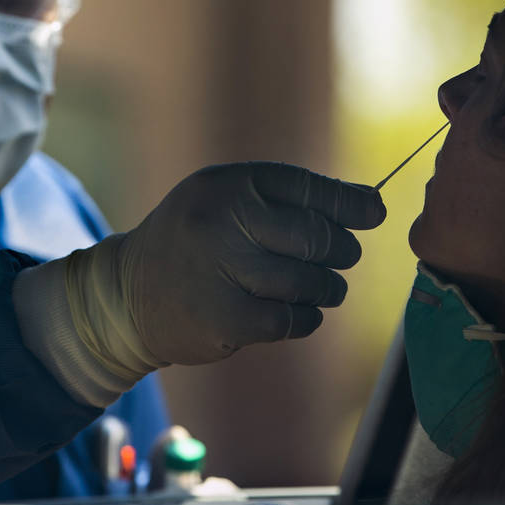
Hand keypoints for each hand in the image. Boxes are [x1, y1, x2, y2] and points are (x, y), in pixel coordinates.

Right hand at [14, 161, 385, 405]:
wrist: (129, 294)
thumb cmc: (196, 240)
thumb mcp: (229, 200)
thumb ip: (293, 199)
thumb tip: (371, 204)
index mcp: (228, 185)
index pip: (308, 188)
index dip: (350, 203)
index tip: (374, 212)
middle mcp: (222, 222)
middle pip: (317, 237)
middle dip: (342, 249)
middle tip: (342, 256)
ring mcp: (220, 272)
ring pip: (310, 281)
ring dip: (328, 287)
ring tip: (323, 286)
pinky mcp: (224, 319)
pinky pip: (292, 319)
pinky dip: (306, 317)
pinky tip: (298, 310)